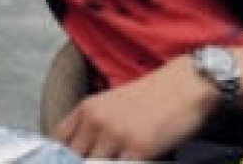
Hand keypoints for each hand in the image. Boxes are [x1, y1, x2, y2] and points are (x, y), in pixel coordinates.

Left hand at [53, 55, 218, 159]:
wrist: (184, 85)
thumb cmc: (153, 96)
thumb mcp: (113, 104)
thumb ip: (94, 125)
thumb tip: (85, 151)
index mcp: (87, 108)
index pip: (58, 139)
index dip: (61, 155)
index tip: (66, 160)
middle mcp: (96, 121)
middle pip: (73, 157)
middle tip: (97, 161)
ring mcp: (115, 135)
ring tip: (115, 161)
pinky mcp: (138, 149)